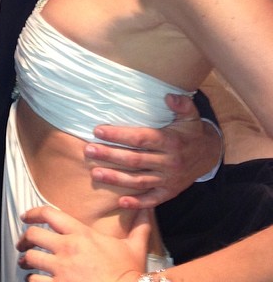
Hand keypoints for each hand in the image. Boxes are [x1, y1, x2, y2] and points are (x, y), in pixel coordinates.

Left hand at [17, 206, 148, 281]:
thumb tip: (148, 210)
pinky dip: (33, 281)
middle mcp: (68, 248)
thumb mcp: (135, 247)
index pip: (48, 214)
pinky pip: (34, 281)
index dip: (33, 213)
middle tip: (22, 245)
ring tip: (26, 266)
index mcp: (81, 233)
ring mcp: (61, 269)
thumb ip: (139, 227)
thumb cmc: (130, 274)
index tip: (26, 217)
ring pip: (31, 260)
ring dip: (26, 263)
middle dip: (24, 240)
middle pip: (33, 236)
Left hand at [85, 94, 221, 208]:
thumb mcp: (190, 114)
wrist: (210, 154)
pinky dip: (138, 203)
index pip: (140, 138)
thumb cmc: (191, 131)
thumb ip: (181, 104)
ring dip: (116, 178)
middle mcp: (169, 162)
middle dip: (109, 155)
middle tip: (88, 150)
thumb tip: (169, 96)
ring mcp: (169, 179)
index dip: (119, 135)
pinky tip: (121, 202)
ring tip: (95, 173)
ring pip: (139, 181)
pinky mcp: (170, 192)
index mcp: (170, 142)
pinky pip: (153, 199)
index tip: (98, 130)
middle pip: (134, 160)